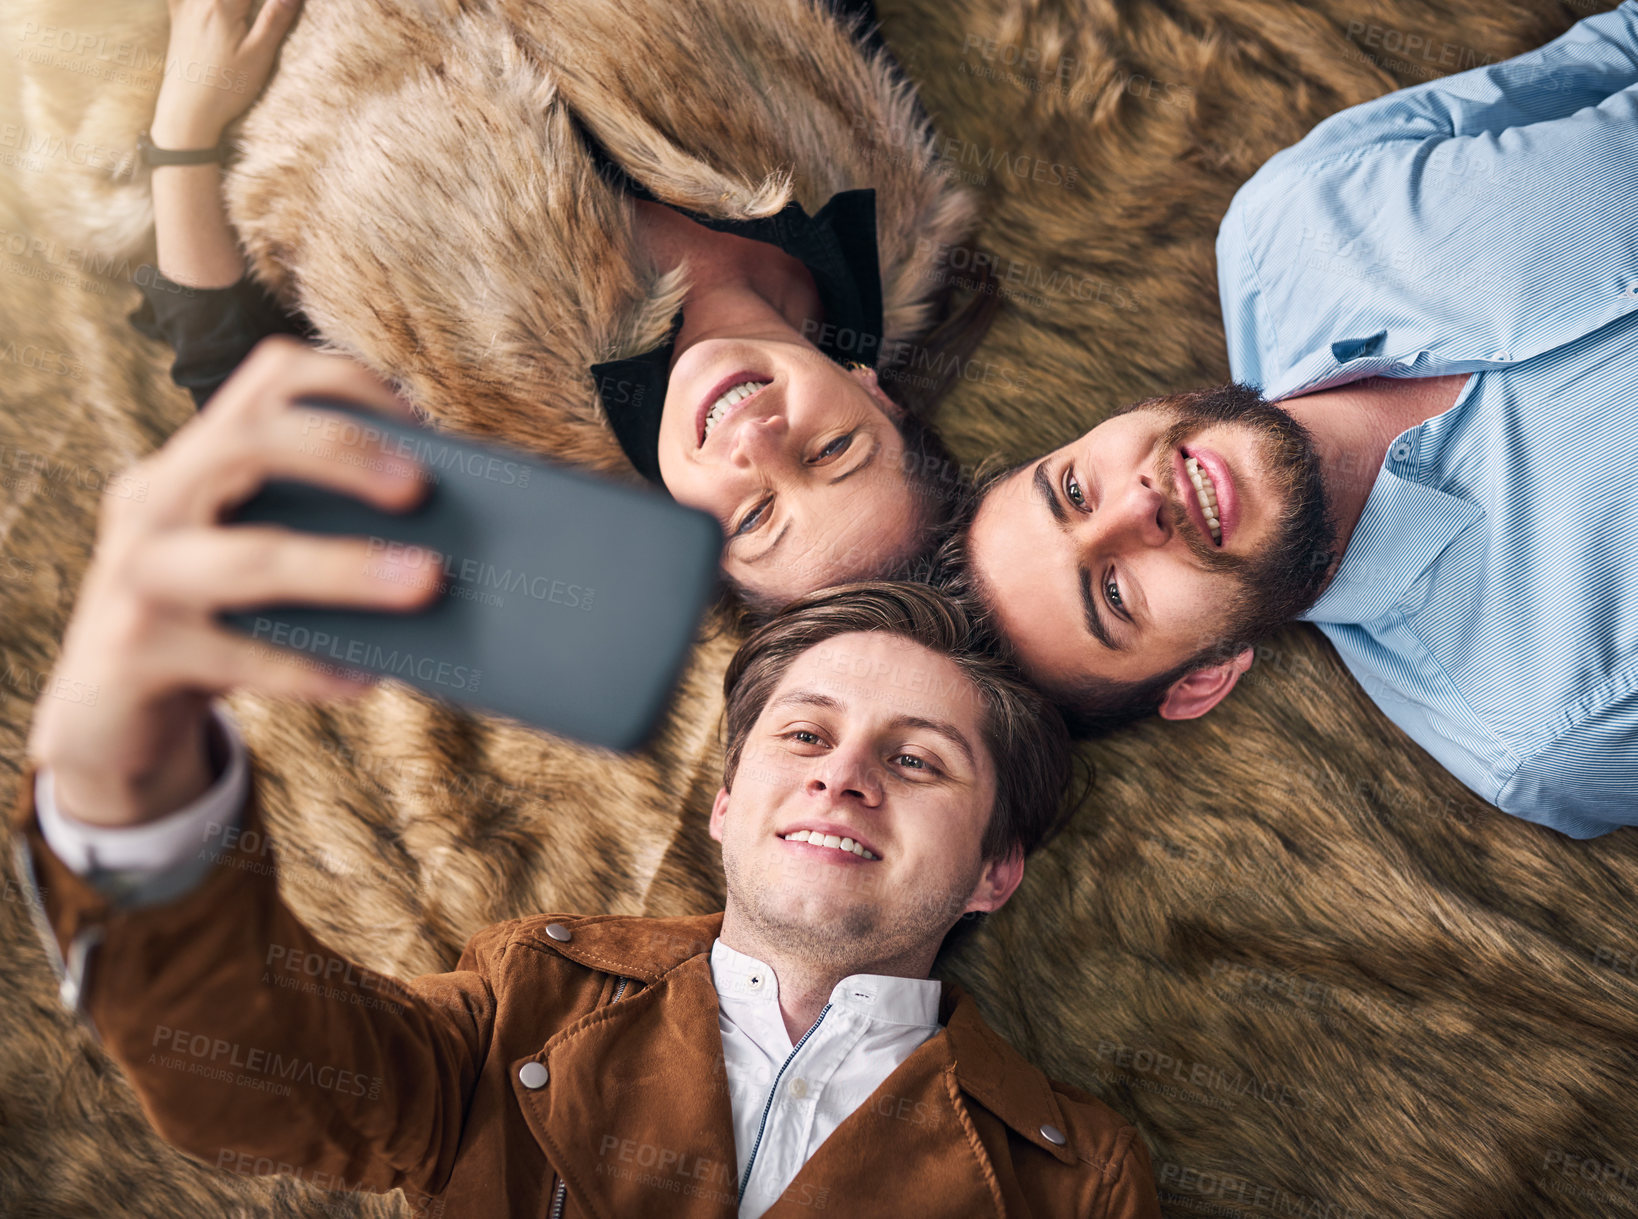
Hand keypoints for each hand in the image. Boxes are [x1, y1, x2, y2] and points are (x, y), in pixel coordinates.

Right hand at [27, 338, 440, 828]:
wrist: (108, 717)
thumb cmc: (216, 624)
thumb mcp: (254, 561)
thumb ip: (317, 532)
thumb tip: (446, 538)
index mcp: (192, 462)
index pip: (265, 380)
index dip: (345, 383)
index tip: (416, 421)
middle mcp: (154, 501)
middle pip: (244, 441)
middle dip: (341, 452)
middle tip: (420, 488)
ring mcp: (135, 575)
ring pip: (249, 560)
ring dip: (347, 569)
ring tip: (428, 581)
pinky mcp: (134, 650)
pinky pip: (237, 656)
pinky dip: (308, 668)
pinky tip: (365, 677)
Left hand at [150, 0, 301, 148]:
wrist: (187, 111)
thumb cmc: (226, 88)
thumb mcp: (259, 55)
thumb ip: (275, 18)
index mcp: (223, 4)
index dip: (271, 1)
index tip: (283, 6)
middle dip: (253, 3)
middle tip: (271, 10)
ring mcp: (185, 6)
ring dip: (234, 3)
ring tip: (248, 12)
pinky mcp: (177, 16)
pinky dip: (197, 1)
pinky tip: (209, 7)